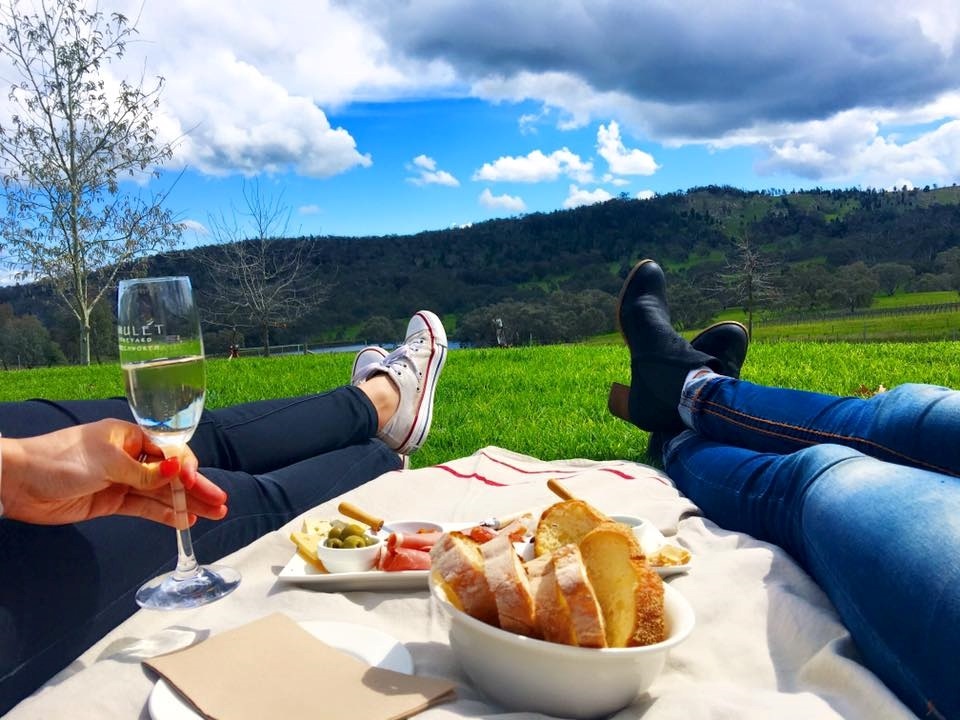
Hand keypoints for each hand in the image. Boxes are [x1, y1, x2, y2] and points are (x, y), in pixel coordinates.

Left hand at [1, 419, 228, 526]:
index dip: (186, 467)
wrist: (18, 482)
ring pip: (162, 493)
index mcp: (129, 437)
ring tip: (214, 514)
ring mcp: (121, 481)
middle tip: (221, 503)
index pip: (169, 451)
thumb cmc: (60, 459)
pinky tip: (184, 520)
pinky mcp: (111, 502)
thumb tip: (179, 470)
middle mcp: (130, 457)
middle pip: (171, 474)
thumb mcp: (108, 462)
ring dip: (186, 504)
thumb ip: (145, 472)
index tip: (195, 482)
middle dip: (196, 488)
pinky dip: (165, 514)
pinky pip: (145, 508)